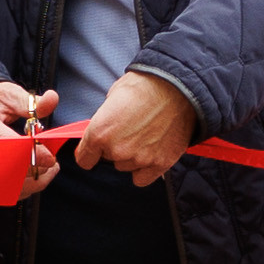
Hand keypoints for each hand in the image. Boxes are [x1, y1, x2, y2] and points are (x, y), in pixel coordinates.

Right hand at [0, 76, 63, 198]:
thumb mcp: (5, 94)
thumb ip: (30, 102)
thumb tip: (52, 99)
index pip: (7, 145)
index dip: (31, 154)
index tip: (50, 156)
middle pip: (7, 171)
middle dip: (35, 169)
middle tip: (52, 162)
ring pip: (5, 186)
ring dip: (32, 182)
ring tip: (48, 169)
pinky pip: (1, 192)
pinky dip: (22, 188)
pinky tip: (34, 176)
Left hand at [75, 69, 197, 187]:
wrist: (179, 86)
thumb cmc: (146, 85)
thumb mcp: (113, 95)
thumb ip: (104, 119)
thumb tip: (103, 128)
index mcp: (99, 132)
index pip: (84, 159)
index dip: (89, 152)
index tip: (94, 150)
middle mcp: (117, 149)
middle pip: (108, 160)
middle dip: (115, 147)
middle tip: (129, 129)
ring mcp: (139, 159)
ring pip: (126, 167)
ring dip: (131, 156)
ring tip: (145, 136)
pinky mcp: (160, 164)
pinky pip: (142, 178)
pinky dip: (145, 169)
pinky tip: (151, 153)